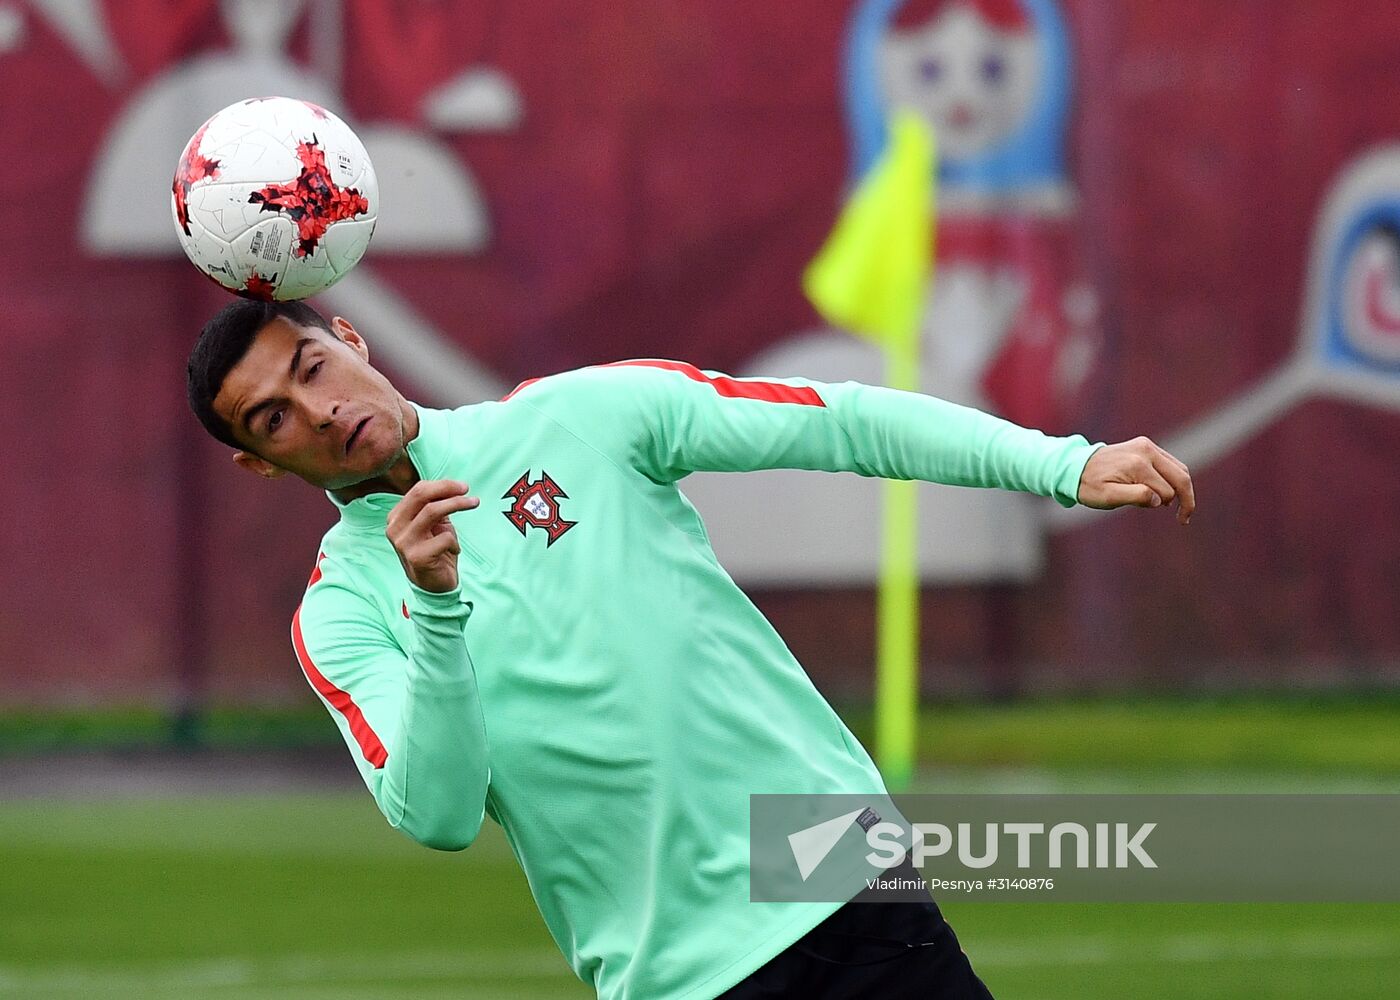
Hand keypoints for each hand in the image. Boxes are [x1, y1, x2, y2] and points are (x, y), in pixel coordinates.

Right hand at [386, 480, 479, 592]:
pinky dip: (455, 542)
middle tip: (467, 490)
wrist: (434, 587)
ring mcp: (404, 542)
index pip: (418, 491)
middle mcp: (395, 528)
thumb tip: (453, 487)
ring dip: (457, 504)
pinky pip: (444, 537)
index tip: (462, 487)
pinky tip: (453, 551)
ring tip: (473, 504)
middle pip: (422, 495)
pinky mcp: (416, 557)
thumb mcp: (434, 526)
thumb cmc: (435, 553)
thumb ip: (437, 507)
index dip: (442, 485)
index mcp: (396, 517)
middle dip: (448, 489)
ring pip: (432, 511)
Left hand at [1077, 437, 1195, 524]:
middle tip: (1184, 519)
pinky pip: (1170, 463)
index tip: (1175, 520)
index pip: (1167, 491)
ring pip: (1179, 469)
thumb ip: (1135, 497)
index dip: (1169, 507)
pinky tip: (1166, 492)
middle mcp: (1146, 450)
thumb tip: (1160, 499)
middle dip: (1187, 499)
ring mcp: (1147, 445)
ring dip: (1181, 488)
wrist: (1075, 467)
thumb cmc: (1090, 486)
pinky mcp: (1145, 445)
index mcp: (1138, 464)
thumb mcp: (1108, 497)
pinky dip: (1173, 478)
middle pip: (1181, 476)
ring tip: (1173, 507)